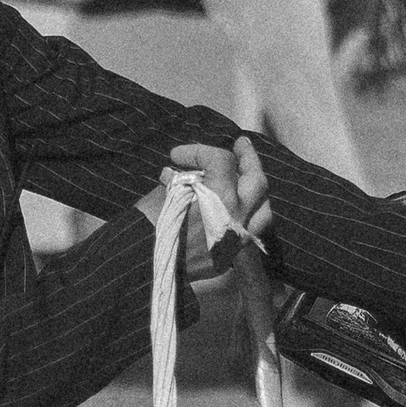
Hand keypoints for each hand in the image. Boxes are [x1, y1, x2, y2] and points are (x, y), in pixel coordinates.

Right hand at [163, 132, 271, 270]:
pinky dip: (247, 215)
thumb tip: (192, 170)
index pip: (221, 161)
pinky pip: (249, 231)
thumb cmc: (152, 222)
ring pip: (262, 209)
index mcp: (221, 196)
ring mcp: (237, 238)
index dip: (198, 151)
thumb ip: (187, 178)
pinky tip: (238, 206)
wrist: (142, 262)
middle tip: (241, 145)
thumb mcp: (168, 190)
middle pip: (255, 180)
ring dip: (255, 190)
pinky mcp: (230, 255)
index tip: (177, 155)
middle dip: (248, 159)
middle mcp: (237, 216)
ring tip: (246, 178)